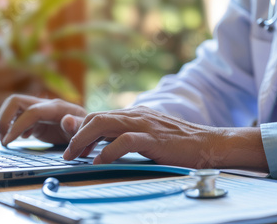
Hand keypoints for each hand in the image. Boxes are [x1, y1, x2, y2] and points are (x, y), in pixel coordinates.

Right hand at [0, 95, 86, 145]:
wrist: (89, 129)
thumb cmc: (88, 129)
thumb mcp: (85, 130)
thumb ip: (77, 126)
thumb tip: (67, 120)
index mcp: (56, 107)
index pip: (31, 111)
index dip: (16, 125)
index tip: (7, 141)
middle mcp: (45, 105)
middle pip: (15, 101)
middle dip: (3, 118)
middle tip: (2, 139)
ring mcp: (39, 112)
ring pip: (13, 108)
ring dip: (3, 122)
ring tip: (1, 141)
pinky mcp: (36, 121)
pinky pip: (16, 118)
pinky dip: (8, 128)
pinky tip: (5, 140)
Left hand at [63, 106, 225, 167]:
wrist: (208, 143)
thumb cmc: (178, 144)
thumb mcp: (148, 137)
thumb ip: (126, 136)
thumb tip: (103, 144)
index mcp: (134, 114)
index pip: (99, 116)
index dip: (81, 131)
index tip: (73, 149)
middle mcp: (136, 114)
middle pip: (96, 117)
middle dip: (76, 135)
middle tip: (67, 154)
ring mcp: (144, 124)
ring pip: (104, 123)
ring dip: (84, 140)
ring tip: (75, 156)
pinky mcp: (153, 138)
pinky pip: (124, 140)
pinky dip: (108, 151)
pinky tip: (100, 162)